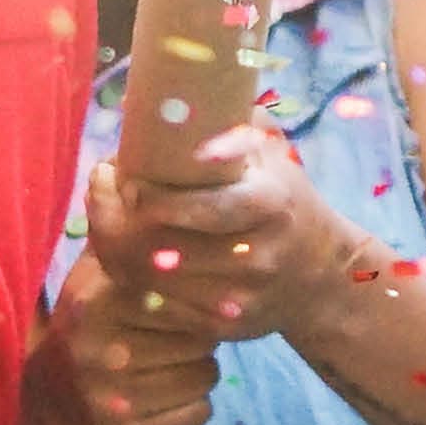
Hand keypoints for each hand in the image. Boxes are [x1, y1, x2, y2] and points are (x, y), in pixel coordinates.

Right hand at [33, 249, 221, 424]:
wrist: (54, 400)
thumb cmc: (89, 325)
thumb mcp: (95, 276)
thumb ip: (122, 237)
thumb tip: (141, 181)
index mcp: (95, 304)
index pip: (178, 296)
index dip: (195, 299)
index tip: (198, 303)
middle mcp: (97, 351)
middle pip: (200, 339)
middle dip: (198, 338)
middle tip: (174, 339)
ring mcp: (110, 399)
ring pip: (204, 378)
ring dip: (198, 373)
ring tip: (170, 366)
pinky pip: (199, 414)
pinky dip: (193, 408)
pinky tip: (167, 398)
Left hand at [83, 129, 360, 341]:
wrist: (322, 275)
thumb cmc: (281, 197)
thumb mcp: (270, 151)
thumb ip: (227, 121)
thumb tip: (163, 97)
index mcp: (270, 204)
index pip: (207, 207)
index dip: (156, 197)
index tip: (123, 176)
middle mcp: (260, 255)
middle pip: (169, 247)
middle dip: (120, 220)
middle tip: (103, 191)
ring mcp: (244, 296)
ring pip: (158, 281)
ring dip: (117, 249)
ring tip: (103, 218)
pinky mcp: (228, 327)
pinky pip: (164, 308)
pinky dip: (134, 282)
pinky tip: (121, 256)